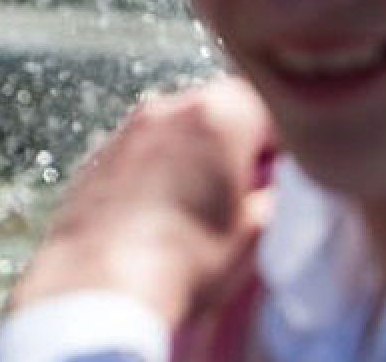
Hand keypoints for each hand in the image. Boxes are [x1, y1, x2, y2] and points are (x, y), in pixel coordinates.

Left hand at [9, 77, 275, 327]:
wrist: (101, 280)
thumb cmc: (188, 258)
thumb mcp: (256, 232)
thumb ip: (273, 193)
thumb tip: (271, 184)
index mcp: (217, 115)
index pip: (270, 105)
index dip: (286, 140)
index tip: (288, 173)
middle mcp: (168, 108)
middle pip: (219, 109)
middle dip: (237, 142)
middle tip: (247, 188)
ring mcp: (128, 129)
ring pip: (177, 127)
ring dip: (195, 153)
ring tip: (201, 203)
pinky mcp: (98, 154)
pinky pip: (143, 149)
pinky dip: (158, 168)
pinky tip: (161, 210)